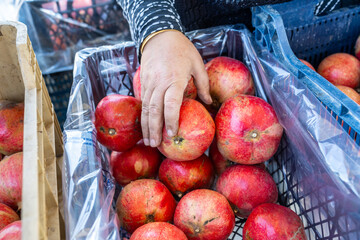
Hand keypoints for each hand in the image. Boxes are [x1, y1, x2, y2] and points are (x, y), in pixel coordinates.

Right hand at [140, 30, 211, 146]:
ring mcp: (149, 82)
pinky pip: (142, 101)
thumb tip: (208, 102)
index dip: (171, 121)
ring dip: (146, 126)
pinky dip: (143, 115)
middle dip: (155, 129)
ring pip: (146, 108)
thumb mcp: (197, 63)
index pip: (171, 105)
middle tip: (156, 145)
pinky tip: (145, 126)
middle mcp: (159, 83)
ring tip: (149, 140)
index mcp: (175, 79)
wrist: (160, 36)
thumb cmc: (182, 49)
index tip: (172, 134)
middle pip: (154, 110)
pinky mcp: (143, 82)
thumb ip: (203, 84)